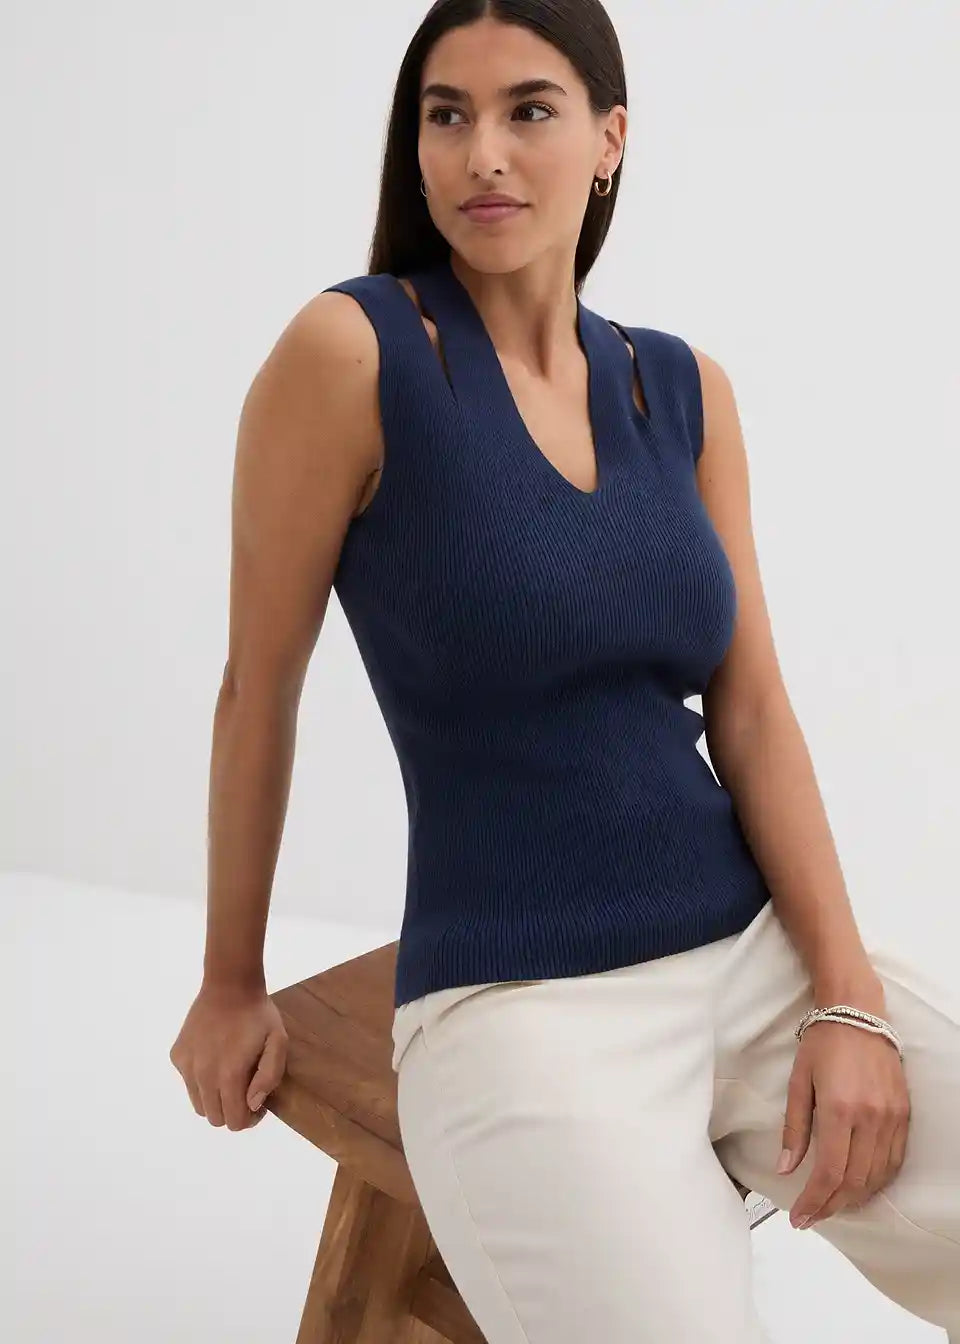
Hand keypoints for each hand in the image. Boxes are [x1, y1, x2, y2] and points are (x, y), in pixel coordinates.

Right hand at [169, 982, 288, 1130]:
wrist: (229, 985)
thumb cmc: (258, 1015)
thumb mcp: (278, 1042)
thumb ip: (269, 1077)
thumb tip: (252, 1105)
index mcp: (228, 1075)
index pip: (234, 1121)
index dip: (249, 1119)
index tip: (258, 1102)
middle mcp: (203, 1075)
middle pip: (215, 1118)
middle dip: (232, 1111)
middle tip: (245, 1089)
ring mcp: (186, 1065)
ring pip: (199, 1104)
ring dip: (215, 1098)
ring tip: (229, 1075)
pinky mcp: (177, 1055)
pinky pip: (188, 1082)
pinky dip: (201, 1080)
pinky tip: (214, 1058)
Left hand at [779, 1015, 910, 1229]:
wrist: (858, 1013)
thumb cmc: (822, 1043)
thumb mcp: (798, 1082)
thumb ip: (794, 1128)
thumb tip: (786, 1169)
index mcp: (839, 1110)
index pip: (830, 1173)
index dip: (814, 1202)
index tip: (800, 1217)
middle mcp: (870, 1118)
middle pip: (855, 1182)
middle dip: (831, 1206)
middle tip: (811, 1216)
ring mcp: (891, 1118)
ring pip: (877, 1177)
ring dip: (854, 1198)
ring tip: (831, 1205)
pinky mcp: (904, 1114)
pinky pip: (894, 1161)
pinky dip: (877, 1181)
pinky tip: (860, 1186)